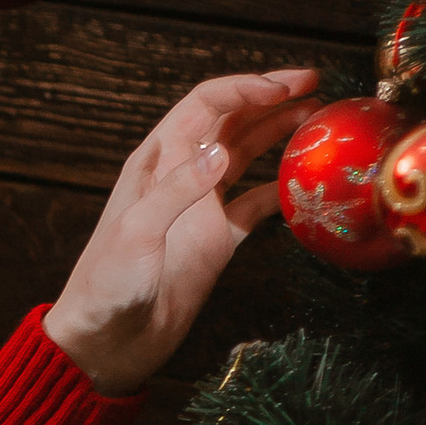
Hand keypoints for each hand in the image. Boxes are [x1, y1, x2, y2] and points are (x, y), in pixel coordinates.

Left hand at [44, 69, 311, 392]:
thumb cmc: (106, 285)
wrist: (106, 341)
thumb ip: (178, 190)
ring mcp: (201, 207)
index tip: (284, 88)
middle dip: (271, 98)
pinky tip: (306, 182)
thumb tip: (221, 151)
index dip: (245, 89)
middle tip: (314, 83)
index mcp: (156, 161)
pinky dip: (282, 189)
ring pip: (247, 155)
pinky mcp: (217, 240)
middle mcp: (181, 175)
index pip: (205, 105)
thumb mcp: (137, 232)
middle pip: (232, 120)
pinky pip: (256, 203)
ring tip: (319, 119)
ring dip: (280, 133)